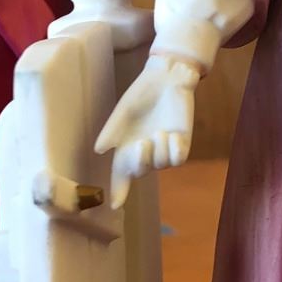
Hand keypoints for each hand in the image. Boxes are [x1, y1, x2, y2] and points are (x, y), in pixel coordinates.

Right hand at [95, 54, 197, 205]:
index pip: (121, 173)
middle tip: (140, 143)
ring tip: (159, 131)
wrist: (167, 77)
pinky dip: (174, 151)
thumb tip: (99, 150)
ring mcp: (163, 148)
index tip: (115, 204)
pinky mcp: (181, 142)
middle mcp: (145, 151)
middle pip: (140, 171)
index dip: (118, 189)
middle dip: (139, 162)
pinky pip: (178, 159)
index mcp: (126, 146)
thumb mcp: (122, 111)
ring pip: (161, 165)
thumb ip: (112, 130)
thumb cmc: (141, 94)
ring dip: (159, 152)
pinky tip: (172, 136)